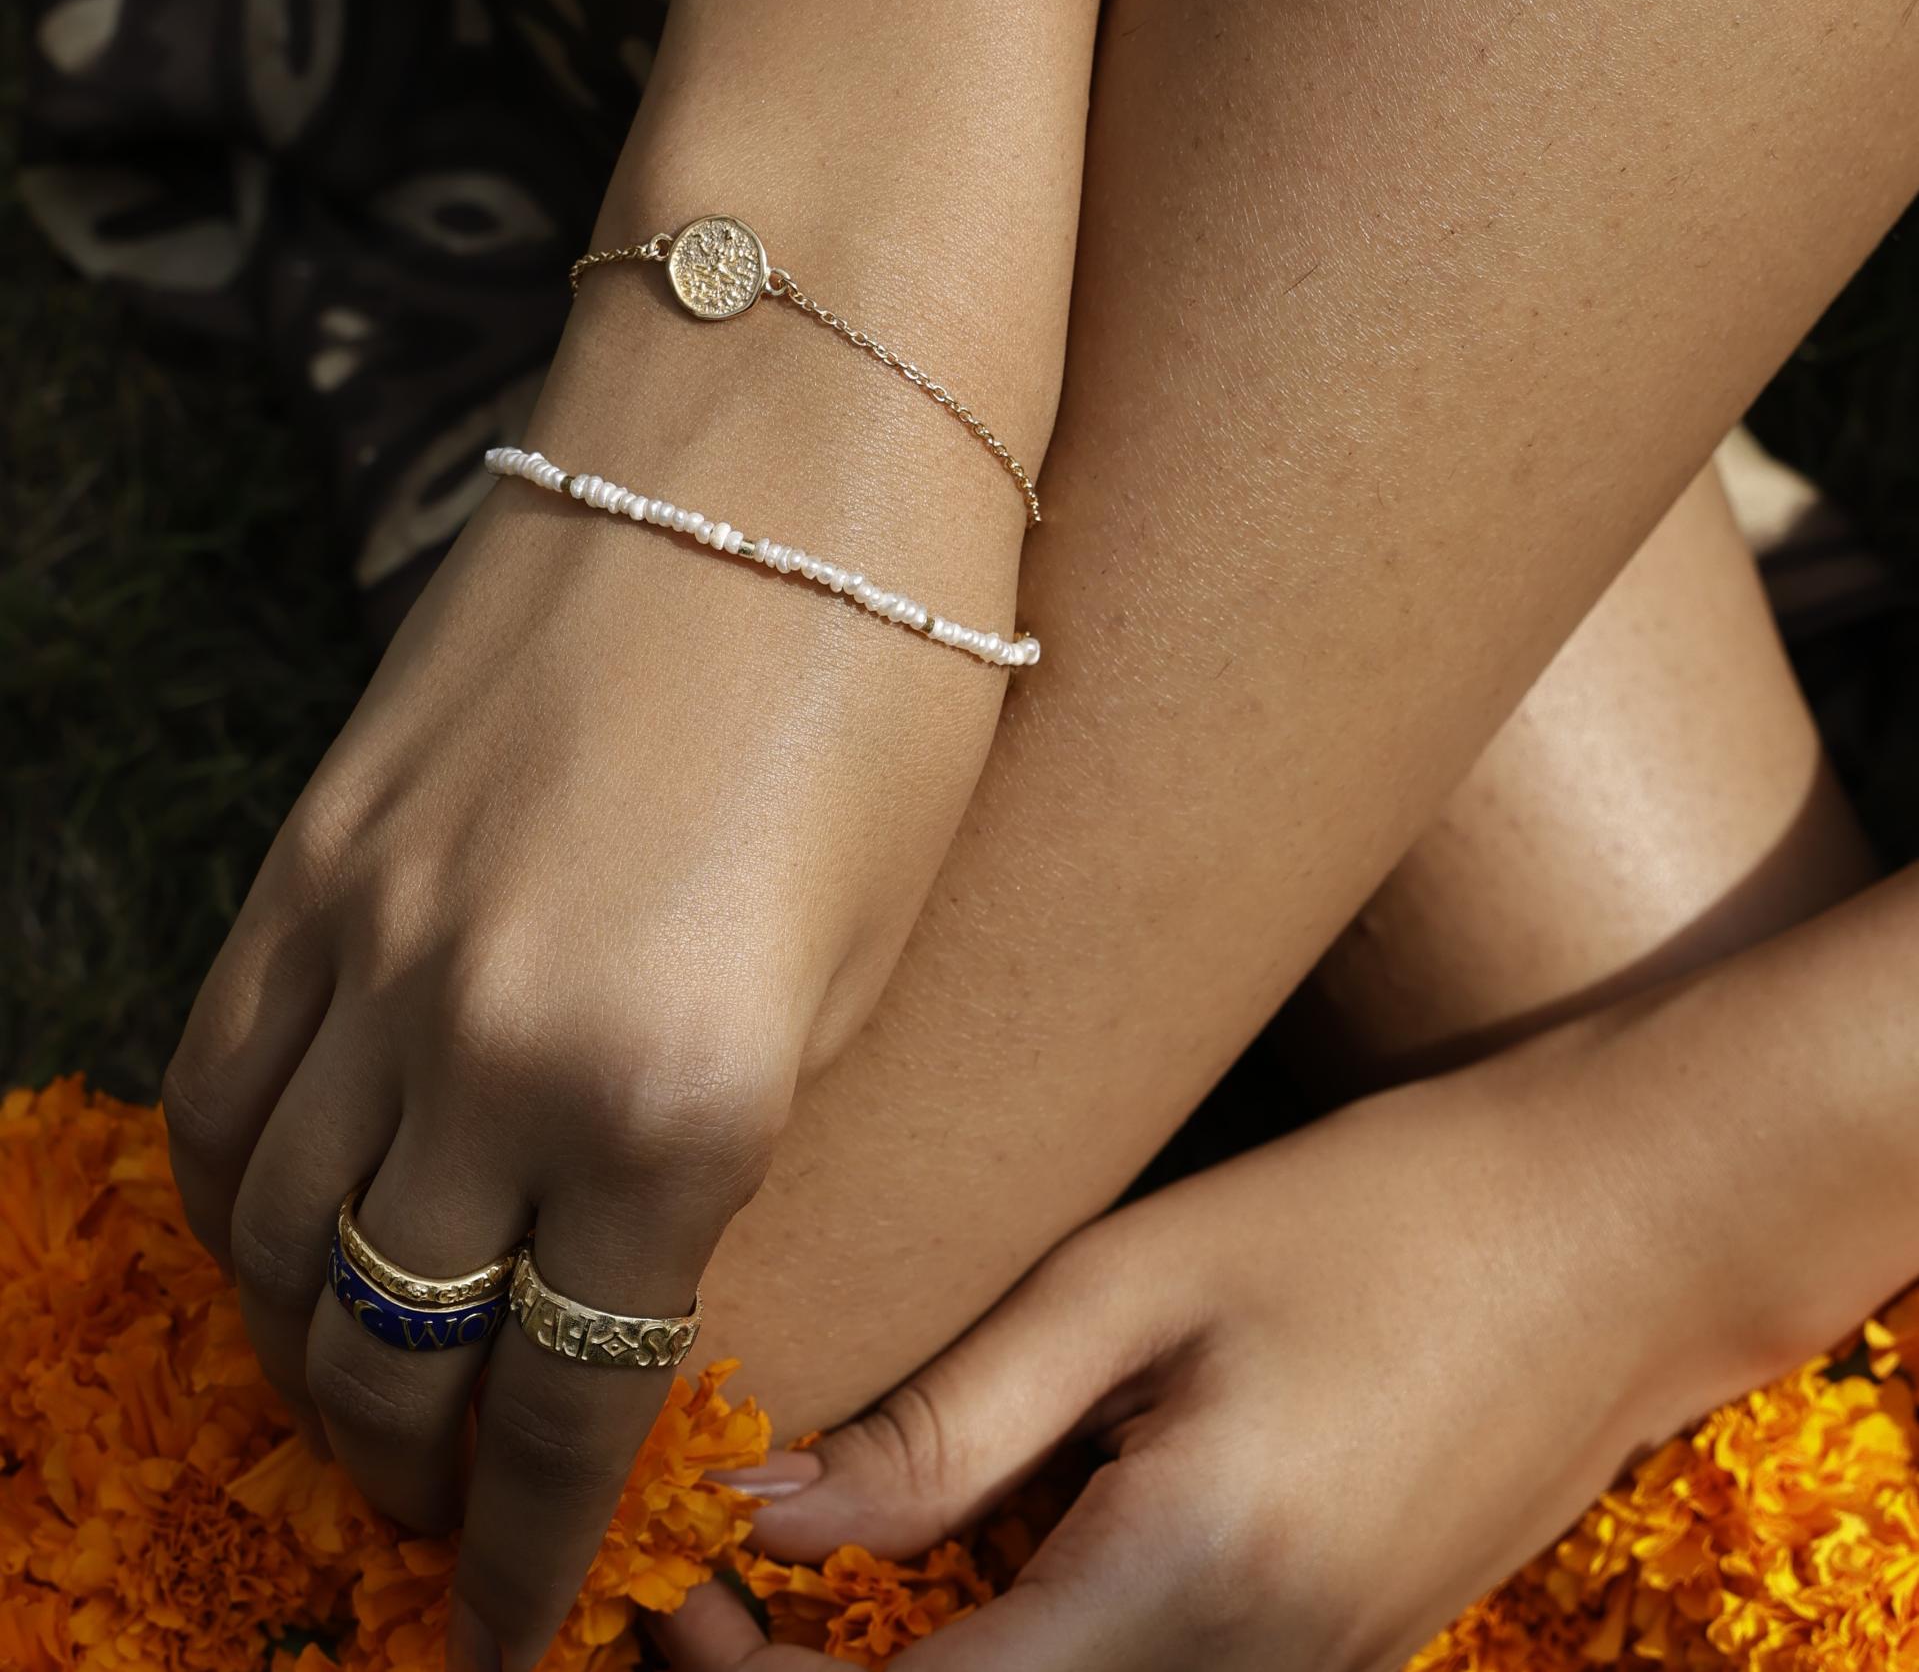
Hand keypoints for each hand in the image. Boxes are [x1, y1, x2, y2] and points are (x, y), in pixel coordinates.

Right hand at [161, 288, 1025, 1671]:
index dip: (530, 1547)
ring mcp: (372, 935)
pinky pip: (224, 1084)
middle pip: (390, 1344)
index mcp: (678, 1086)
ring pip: (272, 1239)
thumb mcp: (872, 961)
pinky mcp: (313, 847)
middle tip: (450, 1515)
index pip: (568, 1394)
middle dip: (413, 1472)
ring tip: (367, 1400)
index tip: (518, 1633)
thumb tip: (637, 1266)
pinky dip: (243, 1201)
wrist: (776, 438)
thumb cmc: (893, 690)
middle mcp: (490, 1035)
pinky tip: (294, 1229)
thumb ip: (736, 1137)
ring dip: (311, 1353)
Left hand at [656, 1034, 1758, 1671]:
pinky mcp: (1329, 1657)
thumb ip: (955, 1418)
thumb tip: (773, 1509)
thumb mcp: (1142, 1277)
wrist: (1611, 1231)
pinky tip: (977, 1552)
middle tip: (714, 1589)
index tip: (671, 1588)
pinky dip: (1018, 1656)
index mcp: (1187, 1596)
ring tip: (819, 1568)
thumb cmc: (1373, 1214)